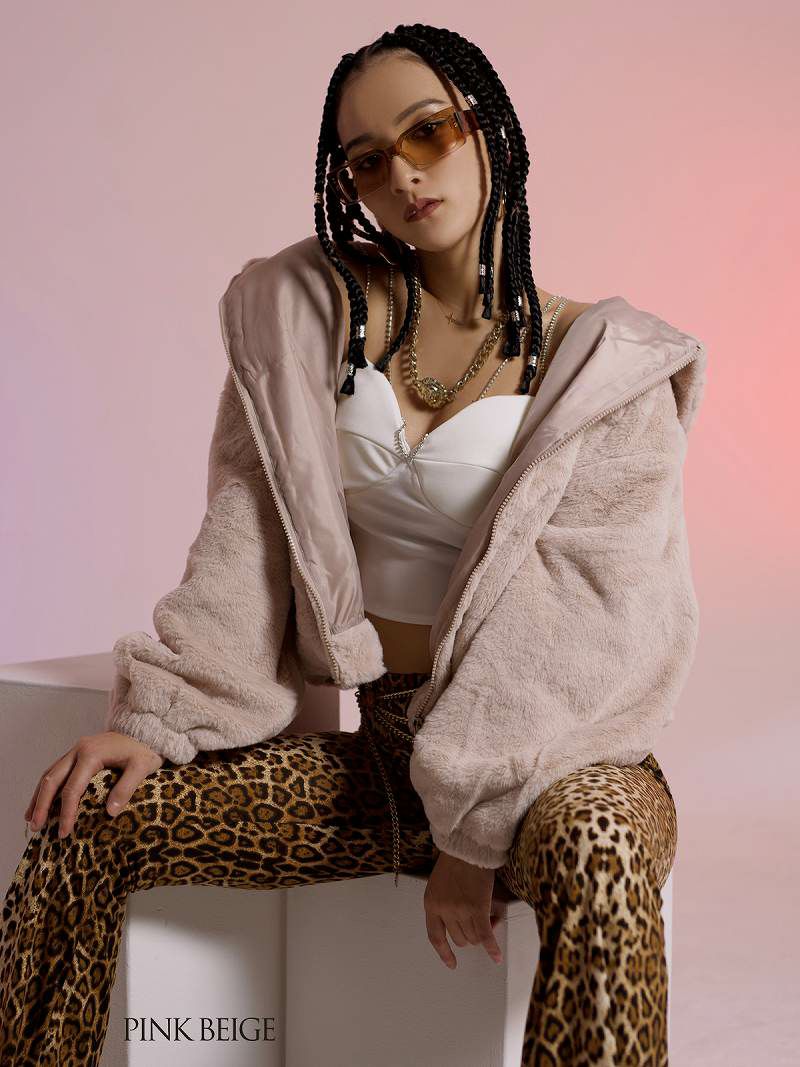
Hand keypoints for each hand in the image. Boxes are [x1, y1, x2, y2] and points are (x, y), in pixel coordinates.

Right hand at [24, 731, 164, 838]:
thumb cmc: (144, 750)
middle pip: (52, 780)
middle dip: (42, 805)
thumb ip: (127, 787)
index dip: (66, 812)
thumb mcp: (143, 767)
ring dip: (39, 797)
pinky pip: (55, 771)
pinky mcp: (76, 754)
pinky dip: (46, 787)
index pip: (72, 788)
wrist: (145, 731)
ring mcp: (75, 750)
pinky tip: (41, 801)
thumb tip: (110, 812)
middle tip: (36, 827)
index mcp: (91, 753)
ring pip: (49, 775)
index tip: (64, 832)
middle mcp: (78, 750)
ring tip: (31, 819)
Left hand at [424, 850, 502, 968]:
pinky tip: (497, 956)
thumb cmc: (455, 860)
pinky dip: (492, 947)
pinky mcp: (477, 908)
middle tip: (482, 921)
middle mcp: (443, 910)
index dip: (444, 952)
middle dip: (471, 934)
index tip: (452, 964)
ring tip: (492, 915)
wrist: (467, 846)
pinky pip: (485, 935)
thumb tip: (459, 924)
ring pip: (473, 937)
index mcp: (431, 903)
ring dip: (483, 933)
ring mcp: (459, 910)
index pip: (435, 936)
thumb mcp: (438, 883)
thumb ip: (443, 903)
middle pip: (459, 938)